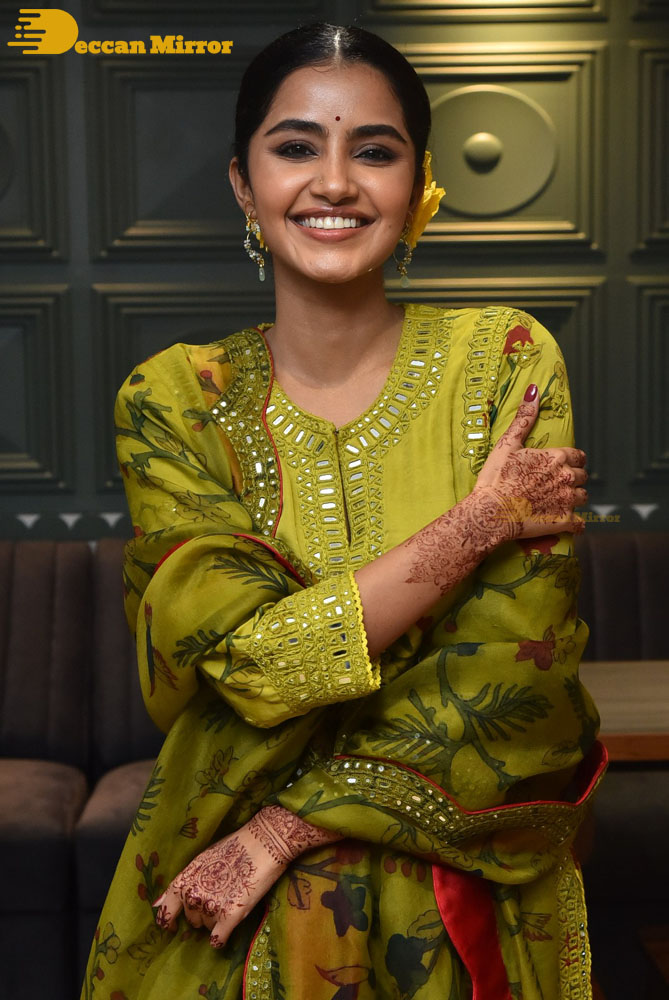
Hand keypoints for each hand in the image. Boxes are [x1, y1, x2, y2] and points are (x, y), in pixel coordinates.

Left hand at [152, 805, 340, 947]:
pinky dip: (222, 938)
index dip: (169, 921)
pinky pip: (218, 939)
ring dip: (216, 921)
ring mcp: (211, 906)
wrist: (264, 842)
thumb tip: (157, 906)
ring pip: (206, 928)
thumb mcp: (200, 861)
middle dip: (202, 913)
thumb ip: (181, 885)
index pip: (166, 911)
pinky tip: (229, 926)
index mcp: (184, 880)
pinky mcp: (231, 916)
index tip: (173, 926)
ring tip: (230, 899)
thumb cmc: (233, 848)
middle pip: (191, 920)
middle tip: (220, 895)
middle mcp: (193, 895)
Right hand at [473, 384, 587, 539]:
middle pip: (582, 476)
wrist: (490, 513)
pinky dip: (575, 523)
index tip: (562, 464)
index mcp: (556, 458)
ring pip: (583, 497)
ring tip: (558, 501)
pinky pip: (581, 524)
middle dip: (572, 478)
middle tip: (556, 484)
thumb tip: (534, 391)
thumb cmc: (496, 478)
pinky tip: (565, 521)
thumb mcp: (507, 444)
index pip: (578, 456)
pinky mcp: (564, 521)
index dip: (571, 460)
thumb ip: (524, 418)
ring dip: (574, 498)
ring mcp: (567, 501)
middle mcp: (566, 478)